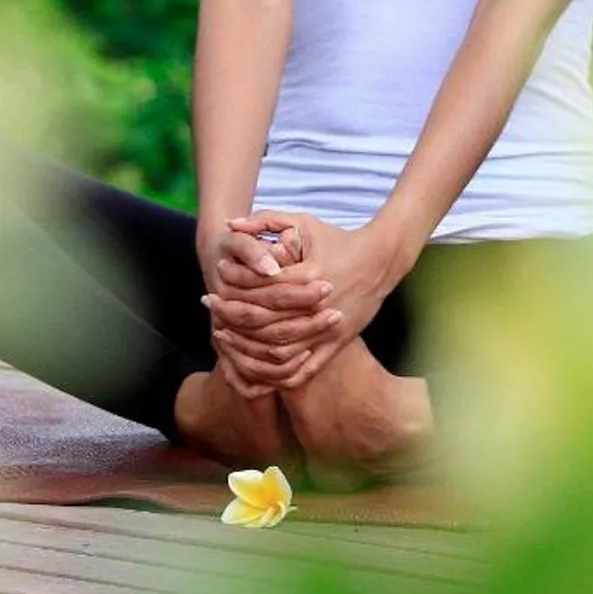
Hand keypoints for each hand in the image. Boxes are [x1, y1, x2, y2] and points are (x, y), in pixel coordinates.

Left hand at [207, 211, 413, 390]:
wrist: (381, 260)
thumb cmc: (338, 238)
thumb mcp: (304, 222)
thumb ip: (265, 221)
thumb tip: (229, 225)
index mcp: (309, 275)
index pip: (261, 286)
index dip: (234, 281)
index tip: (216, 276)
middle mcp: (318, 306)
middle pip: (264, 322)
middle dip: (232, 315)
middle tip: (211, 307)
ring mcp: (328, 330)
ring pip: (279, 351)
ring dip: (247, 348)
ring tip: (225, 336)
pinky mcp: (336, 345)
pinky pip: (302, 370)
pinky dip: (277, 372)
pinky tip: (255, 363)